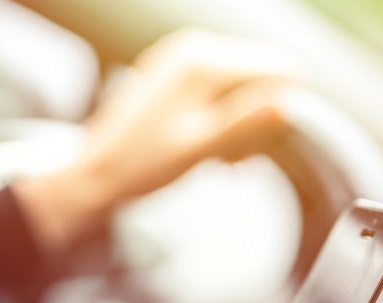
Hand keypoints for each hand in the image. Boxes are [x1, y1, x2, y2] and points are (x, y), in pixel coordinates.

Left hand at [13, 29, 300, 253]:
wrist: (94, 174)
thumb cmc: (143, 165)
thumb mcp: (199, 148)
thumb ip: (244, 122)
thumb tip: (287, 102)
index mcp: (203, 61)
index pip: (279, 67)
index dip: (284, 109)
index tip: (262, 146)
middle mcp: (194, 48)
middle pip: (261, 75)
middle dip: (259, 119)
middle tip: (233, 161)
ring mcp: (181, 57)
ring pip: (241, 84)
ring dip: (240, 125)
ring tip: (218, 160)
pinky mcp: (173, 72)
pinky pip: (217, 88)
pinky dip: (220, 118)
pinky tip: (206, 147)